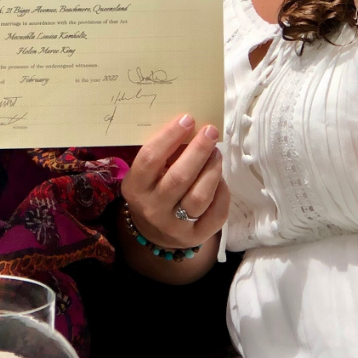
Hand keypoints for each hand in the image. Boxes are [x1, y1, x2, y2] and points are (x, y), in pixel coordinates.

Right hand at [121, 114, 228, 249]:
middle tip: (210, 131)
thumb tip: (191, 126)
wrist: (153, 232)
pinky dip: (222, 193)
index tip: (187, 118)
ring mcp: (174, 226)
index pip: (150, 158)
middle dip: (198, 150)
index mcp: (135, 187)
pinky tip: (220, 179)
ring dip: (212, 170)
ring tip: (216, 154)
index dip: (170, 136)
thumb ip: (163, 153)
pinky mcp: (195, 238)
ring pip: (199, 197)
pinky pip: (215, 214)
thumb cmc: (152, 190)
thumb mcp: (147, 173)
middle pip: (179, 178)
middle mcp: (152, 209)